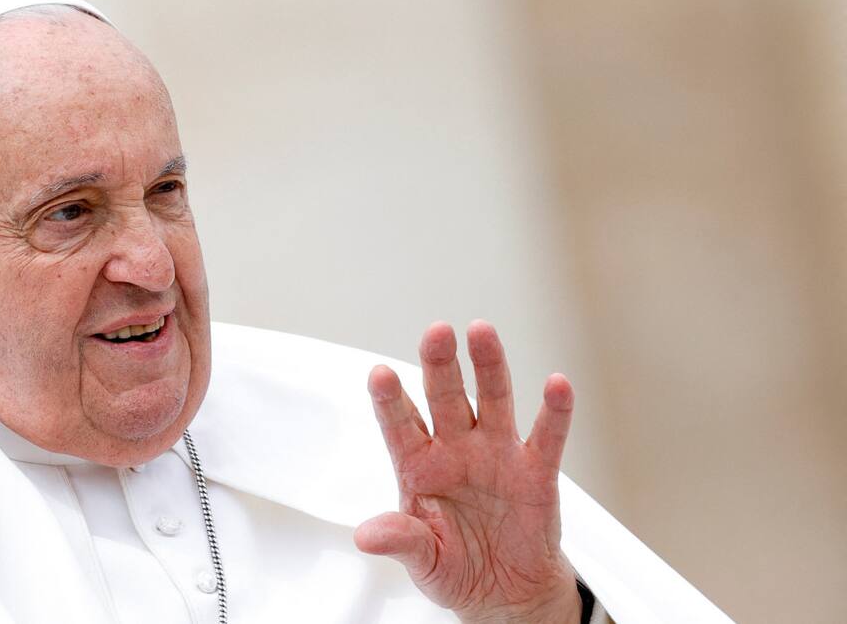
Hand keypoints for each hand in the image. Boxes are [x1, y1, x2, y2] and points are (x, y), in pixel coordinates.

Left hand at [354, 321, 580, 622]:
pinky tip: (557, 385)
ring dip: (488, 367)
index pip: (400, 425)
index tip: (378, 374)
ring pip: (492, 400)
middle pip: (445, 397)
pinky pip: (547, 437)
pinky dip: (554, 411)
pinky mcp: (536, 471)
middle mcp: (456, 450)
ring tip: (482, 332)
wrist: (506, 592)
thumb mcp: (423, 562)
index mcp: (419, 466)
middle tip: (436, 332)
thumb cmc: (456, 568)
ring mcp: (496, 455)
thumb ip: (401, 541)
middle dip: (439, 365)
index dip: (389, 400)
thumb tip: (366, 536)